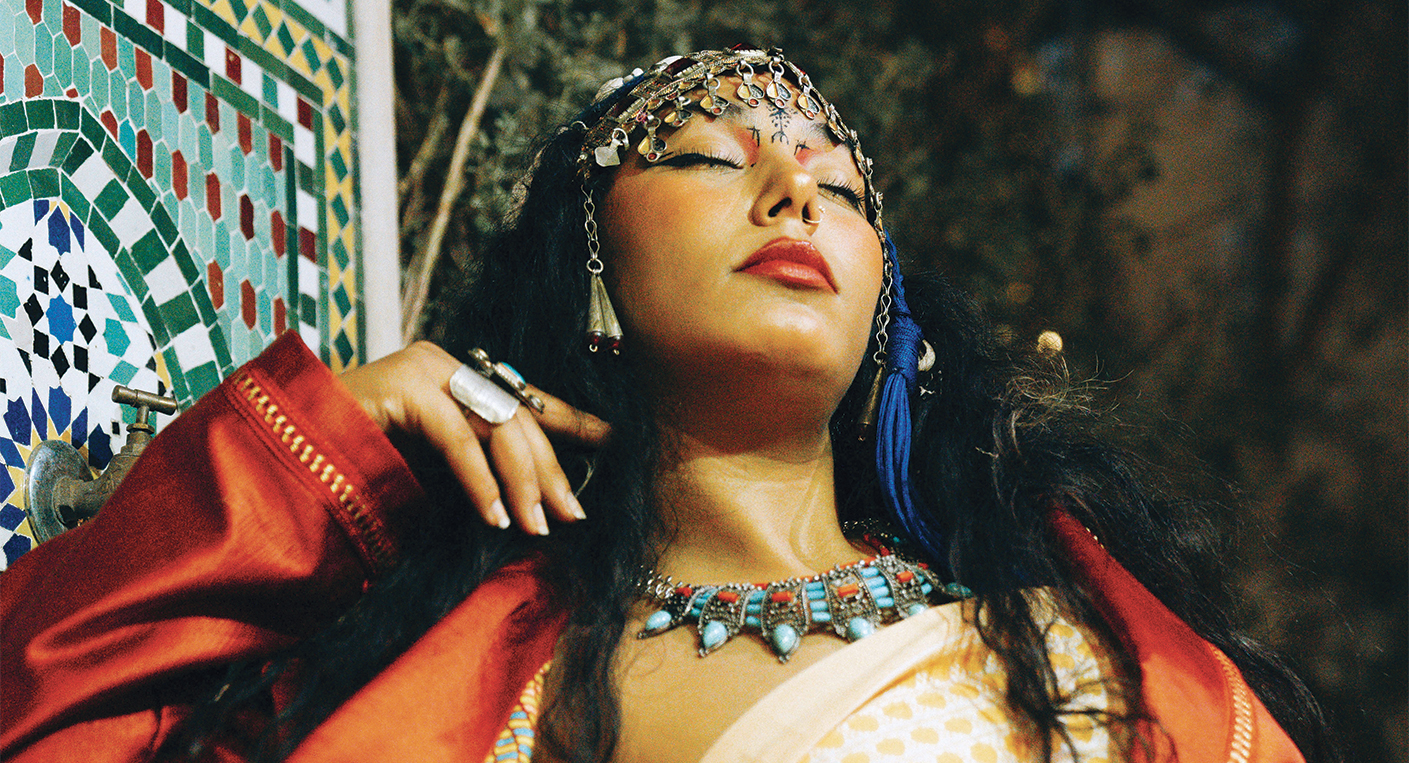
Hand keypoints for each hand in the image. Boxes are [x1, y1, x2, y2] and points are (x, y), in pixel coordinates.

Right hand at [339, 341, 608, 533]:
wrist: (291, 450)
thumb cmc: (362, 465)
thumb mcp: (435, 469)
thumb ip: (478, 468)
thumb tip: (538, 504)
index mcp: (460, 378)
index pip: (528, 400)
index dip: (573, 422)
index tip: (615, 443)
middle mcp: (449, 365)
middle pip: (520, 418)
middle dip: (550, 471)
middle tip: (572, 516)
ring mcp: (427, 369)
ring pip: (497, 425)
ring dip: (522, 483)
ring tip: (536, 528)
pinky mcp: (406, 385)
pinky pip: (458, 437)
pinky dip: (480, 481)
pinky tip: (494, 517)